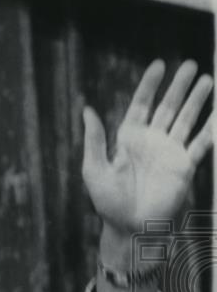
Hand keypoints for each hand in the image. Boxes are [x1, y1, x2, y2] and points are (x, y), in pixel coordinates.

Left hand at [82, 59, 212, 245]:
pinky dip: (210, 129)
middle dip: (179, 86)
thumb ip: (94, 139)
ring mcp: (169, 152)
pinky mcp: (184, 166)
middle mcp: (151, 141)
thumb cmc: (108, 201)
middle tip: (191, 65)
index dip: (150, 84)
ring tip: (208, 80)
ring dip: (197, 101)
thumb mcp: (94, 168)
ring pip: (186, 119)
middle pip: (168, 107)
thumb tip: (87, 109)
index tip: (159, 64)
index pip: (141, 104)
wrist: (130, 227)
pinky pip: (201, 143)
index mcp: (128, 138)